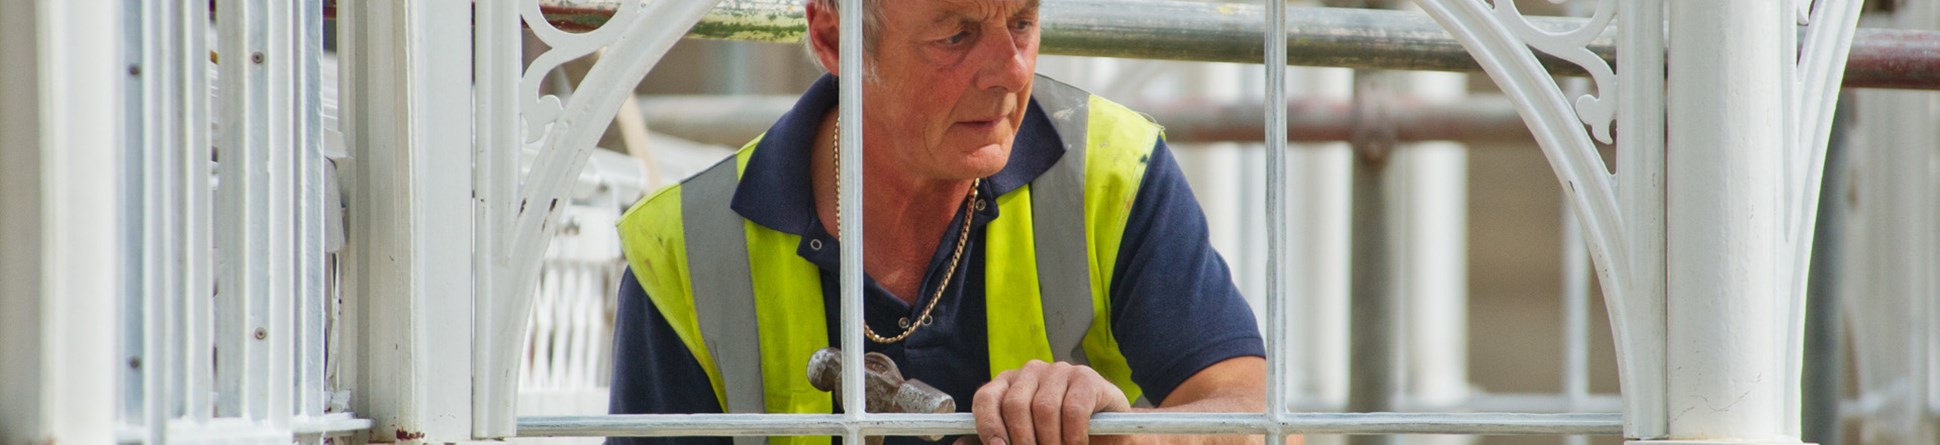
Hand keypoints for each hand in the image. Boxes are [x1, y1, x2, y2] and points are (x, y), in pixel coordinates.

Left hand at [971, 360, 1132, 444]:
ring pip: (1044, 408)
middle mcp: (1030, 372)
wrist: (1108, 439)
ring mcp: (1059, 371)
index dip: (988, 425)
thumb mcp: (1024, 442)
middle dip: (1024, 441)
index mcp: (1008, 386)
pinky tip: (1076, 444)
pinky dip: (1073, 435)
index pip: (986, 398)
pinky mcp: (1087, 378)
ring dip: (1051, 442)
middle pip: (1015, 405)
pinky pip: (1073, 409)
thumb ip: (995, 442)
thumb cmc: (1059, 440)